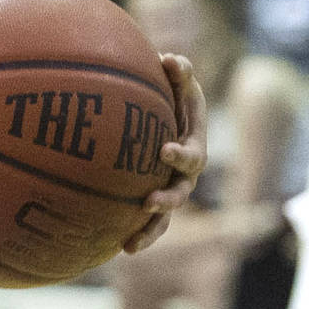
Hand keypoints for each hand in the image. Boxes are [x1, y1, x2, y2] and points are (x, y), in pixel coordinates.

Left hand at [123, 53, 206, 254]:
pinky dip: (134, 234)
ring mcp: (168, 190)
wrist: (166, 117)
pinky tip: (115, 249)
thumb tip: (169, 58)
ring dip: (150, 230)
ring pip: (163, 217)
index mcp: (193, 148)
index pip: (191, 157)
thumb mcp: (179, 83)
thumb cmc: (173, 96)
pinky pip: (145, 222)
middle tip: (148, 200)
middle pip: (181, 192)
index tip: (165, 151)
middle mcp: (184, 175)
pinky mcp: (150, 201)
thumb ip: (178, 72)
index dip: (181, 155)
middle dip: (167, 199)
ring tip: (131, 244)